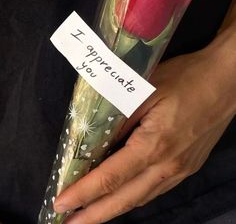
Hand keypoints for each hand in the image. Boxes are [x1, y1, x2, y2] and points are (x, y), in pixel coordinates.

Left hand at [54, 45, 235, 223]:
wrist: (225, 80)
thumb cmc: (186, 78)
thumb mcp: (146, 90)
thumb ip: (120, 116)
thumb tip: (98, 139)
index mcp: (156, 145)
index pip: (111, 177)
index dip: (84, 193)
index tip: (61, 204)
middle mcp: (170, 165)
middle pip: (126, 198)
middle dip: (95, 215)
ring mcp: (182, 169)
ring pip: (142, 198)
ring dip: (115, 209)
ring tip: (93, 214)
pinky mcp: (190, 165)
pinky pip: (157, 189)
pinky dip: (135, 197)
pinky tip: (126, 195)